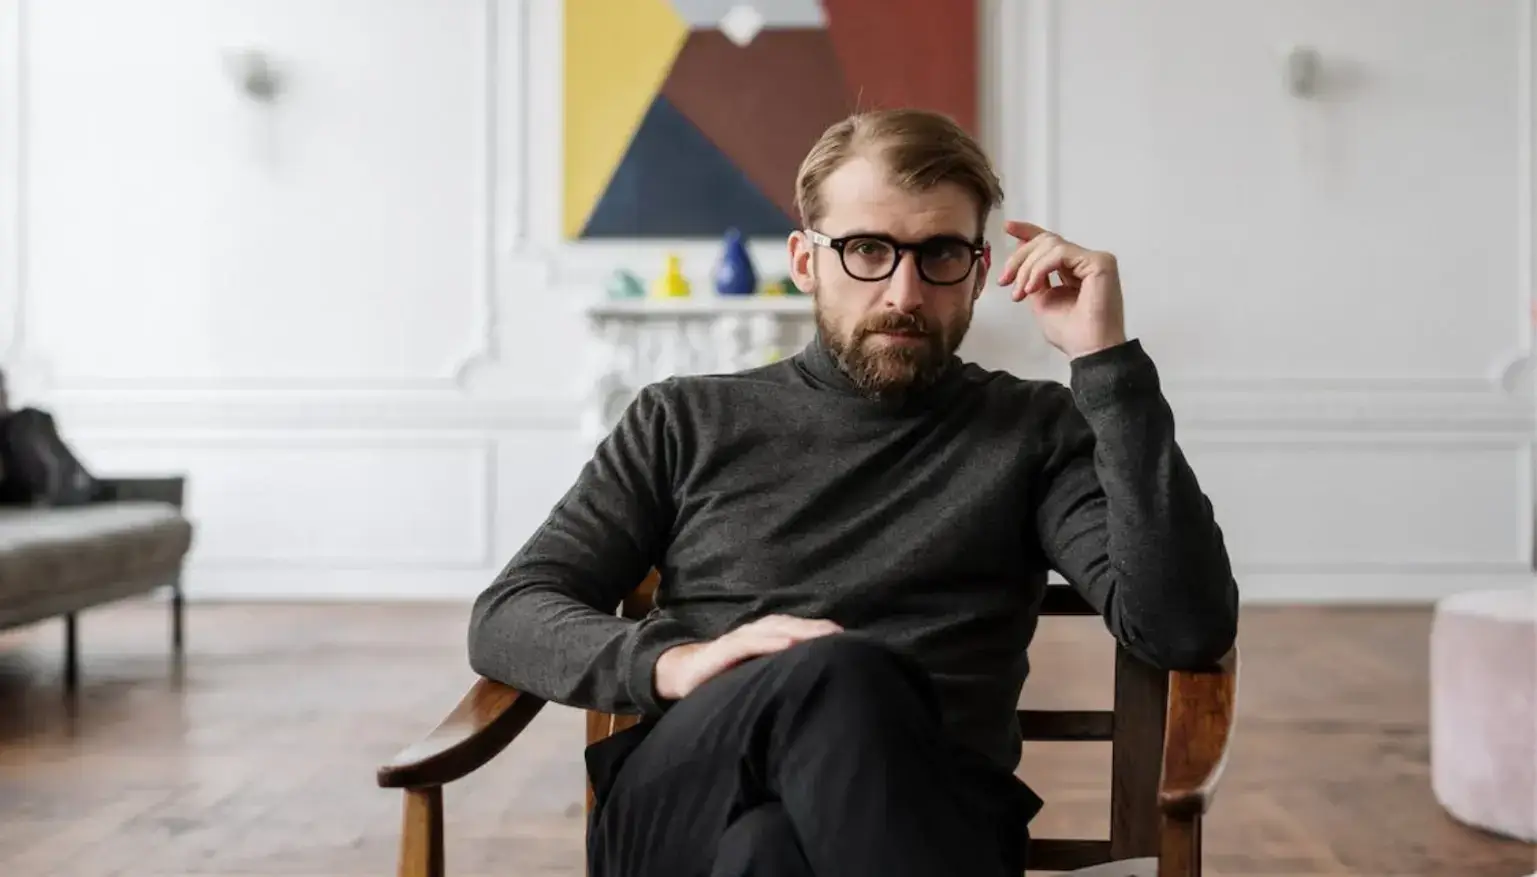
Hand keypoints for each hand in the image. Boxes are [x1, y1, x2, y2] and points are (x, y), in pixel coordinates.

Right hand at [653, 615, 842, 700]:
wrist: (682, 674)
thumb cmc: (724, 675)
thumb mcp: (755, 673)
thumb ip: (778, 673)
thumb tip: (811, 685)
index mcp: (764, 637)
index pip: (797, 630)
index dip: (820, 631)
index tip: (847, 638)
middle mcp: (754, 633)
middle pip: (790, 626)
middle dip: (816, 629)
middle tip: (841, 636)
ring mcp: (738, 640)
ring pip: (773, 630)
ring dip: (799, 631)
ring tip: (822, 636)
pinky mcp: (723, 651)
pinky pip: (749, 643)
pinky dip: (769, 642)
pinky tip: (787, 644)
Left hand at [996, 220, 1126, 359]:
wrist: (1089, 350)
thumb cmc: (1071, 332)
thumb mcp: (1041, 300)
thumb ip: (1033, 276)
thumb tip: (1020, 253)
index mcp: (1074, 269)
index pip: (1050, 244)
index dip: (1028, 232)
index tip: (1008, 227)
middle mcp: (1085, 262)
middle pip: (1046, 241)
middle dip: (1020, 257)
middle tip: (1005, 279)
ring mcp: (1094, 260)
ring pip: (1050, 245)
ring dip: (1028, 268)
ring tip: (1021, 292)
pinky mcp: (1099, 262)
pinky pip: (1060, 253)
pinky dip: (1040, 268)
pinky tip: (1032, 287)